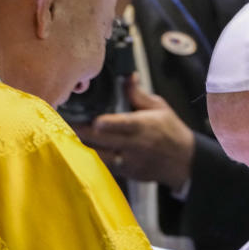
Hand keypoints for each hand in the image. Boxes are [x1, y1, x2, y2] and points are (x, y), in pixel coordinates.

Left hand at [77, 78, 194, 189]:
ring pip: (99, 156)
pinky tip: (80, 149)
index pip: (120, 125)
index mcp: (142, 126)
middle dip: (81, 131)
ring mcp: (128, 161)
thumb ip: (138, 94)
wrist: (184, 162)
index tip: (90, 118)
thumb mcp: (159, 107)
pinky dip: (92, 157)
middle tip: (64, 121)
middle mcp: (133, 145)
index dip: (103, 124)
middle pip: (101, 140)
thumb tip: (127, 76)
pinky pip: (104, 166)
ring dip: (83, 146)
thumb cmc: (171, 131)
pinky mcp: (125, 173)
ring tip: (67, 135)